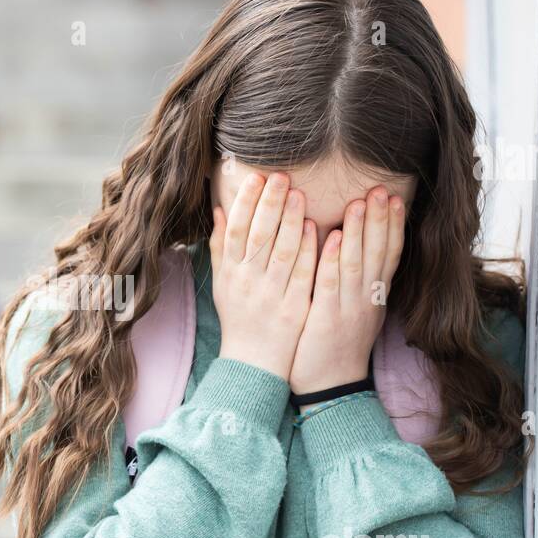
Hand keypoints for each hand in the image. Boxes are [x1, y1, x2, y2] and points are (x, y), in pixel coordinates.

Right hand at [209, 171, 318, 379]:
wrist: (253, 362)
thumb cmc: (239, 317)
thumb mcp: (222, 282)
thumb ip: (221, 246)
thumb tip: (220, 210)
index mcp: (230, 273)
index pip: (236, 230)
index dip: (245, 202)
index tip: (255, 178)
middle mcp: (247, 282)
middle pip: (258, 236)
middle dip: (269, 203)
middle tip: (280, 175)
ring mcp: (271, 295)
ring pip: (281, 251)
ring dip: (290, 220)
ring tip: (299, 193)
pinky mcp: (293, 307)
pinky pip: (302, 274)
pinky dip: (309, 250)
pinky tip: (316, 228)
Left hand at [290, 186, 404, 397]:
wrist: (330, 387)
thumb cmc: (337, 348)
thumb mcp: (355, 312)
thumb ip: (357, 282)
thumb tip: (354, 251)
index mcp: (374, 297)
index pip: (388, 254)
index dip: (392, 226)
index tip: (394, 198)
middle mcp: (366, 299)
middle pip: (378, 253)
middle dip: (380, 219)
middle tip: (381, 189)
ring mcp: (348, 308)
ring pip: (357, 262)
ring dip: (358, 230)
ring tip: (360, 202)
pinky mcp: (327, 318)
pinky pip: (331, 284)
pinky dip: (333, 259)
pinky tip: (332, 236)